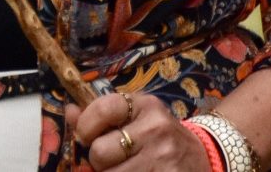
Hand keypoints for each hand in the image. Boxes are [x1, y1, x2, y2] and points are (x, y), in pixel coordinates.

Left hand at [69, 91, 210, 170]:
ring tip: (123, 170)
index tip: (85, 136)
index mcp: (146, 106)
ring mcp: (162, 161)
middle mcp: (156, 130)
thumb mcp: (135, 117)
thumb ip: (102, 115)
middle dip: (98, 161)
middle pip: (100, 152)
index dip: (85, 126)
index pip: (102, 109)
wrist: (201, 159)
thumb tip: (69, 112)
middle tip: (110, 160)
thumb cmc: (158, 136)